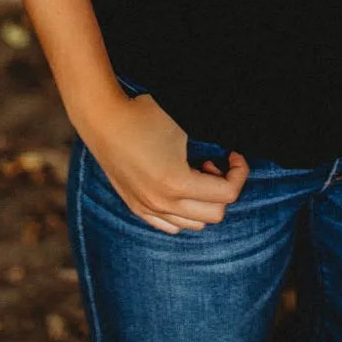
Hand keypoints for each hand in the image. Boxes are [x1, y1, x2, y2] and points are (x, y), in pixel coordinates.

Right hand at [86, 92, 248, 234]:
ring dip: (204, 202)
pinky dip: (185, 212)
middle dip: (223, 188)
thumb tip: (232, 155)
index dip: (239, 172)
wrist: (103, 119)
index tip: (233, 154)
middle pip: (215, 214)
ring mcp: (147, 209)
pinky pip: (170, 225)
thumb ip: (211, 146)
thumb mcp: (185, 127)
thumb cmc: (144, 116)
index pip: (227, 195)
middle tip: (213, 163)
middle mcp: (162, 204)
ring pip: (194, 224)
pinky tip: (180, 188)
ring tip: (196, 174)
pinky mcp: (136, 207)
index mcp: (177, 185)